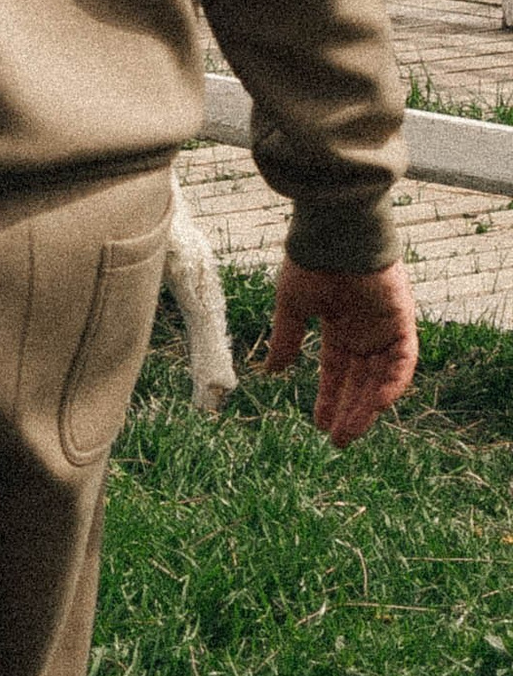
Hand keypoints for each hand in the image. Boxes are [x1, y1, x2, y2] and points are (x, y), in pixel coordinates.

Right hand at [263, 258, 416, 445]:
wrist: (334, 233)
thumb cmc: (310, 261)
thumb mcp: (292, 306)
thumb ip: (287, 339)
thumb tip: (272, 371)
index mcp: (339, 325)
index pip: (337, 370)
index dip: (329, 397)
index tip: (319, 424)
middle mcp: (364, 330)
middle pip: (360, 380)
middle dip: (349, 411)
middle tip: (338, 442)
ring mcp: (384, 327)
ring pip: (380, 378)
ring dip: (367, 406)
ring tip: (350, 434)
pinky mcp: (401, 321)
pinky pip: (403, 361)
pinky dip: (392, 383)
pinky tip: (375, 404)